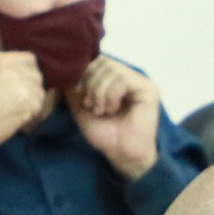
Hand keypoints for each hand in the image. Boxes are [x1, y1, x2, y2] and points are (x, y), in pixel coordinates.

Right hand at [0, 45, 49, 172]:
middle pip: (36, 74)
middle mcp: (11, 66)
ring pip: (39, 90)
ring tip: (13, 110)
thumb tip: (26, 75)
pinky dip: (31, 114)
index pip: (28, 59)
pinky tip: (14, 117)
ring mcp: (22, 82)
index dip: (27, 72)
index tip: (21, 84)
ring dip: (32, 101)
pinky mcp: (29, 100)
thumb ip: (4, 71)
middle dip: (31, 87)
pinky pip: (39, 106)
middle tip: (17, 101)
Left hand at [68, 55, 164, 180]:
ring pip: (111, 70)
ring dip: (99, 92)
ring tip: (101, 110)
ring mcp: (140, 82)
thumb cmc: (104, 133)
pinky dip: (111, 95)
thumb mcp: (81, 106)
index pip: (97, 61)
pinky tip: (112, 110)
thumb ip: (74, 86)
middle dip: (90, 84)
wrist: (121, 154)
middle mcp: (129, 76)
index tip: (79, 95)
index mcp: (115, 78)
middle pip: (103, 62)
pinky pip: (122, 80)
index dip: (84, 74)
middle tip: (91, 105)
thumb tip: (66, 68)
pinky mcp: (148, 90)